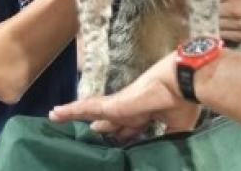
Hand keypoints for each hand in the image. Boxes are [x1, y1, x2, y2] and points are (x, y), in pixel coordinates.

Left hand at [49, 53, 200, 142]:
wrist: (183, 84)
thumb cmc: (184, 102)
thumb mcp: (177, 129)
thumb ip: (166, 141)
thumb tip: (161, 157)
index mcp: (147, 115)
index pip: (130, 127)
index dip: (121, 133)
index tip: (114, 140)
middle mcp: (130, 109)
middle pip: (108, 120)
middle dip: (98, 126)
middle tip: (86, 132)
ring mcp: (120, 106)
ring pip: (91, 110)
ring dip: (74, 114)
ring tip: (56, 116)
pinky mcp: (112, 105)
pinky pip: (85, 108)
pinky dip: (70, 111)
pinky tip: (56, 114)